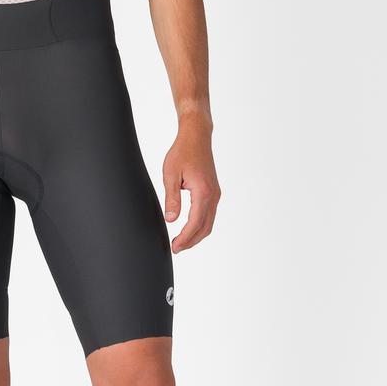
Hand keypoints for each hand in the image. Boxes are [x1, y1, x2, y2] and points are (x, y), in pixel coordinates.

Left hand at [162, 119, 220, 251]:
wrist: (197, 137)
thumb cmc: (183, 152)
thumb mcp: (170, 175)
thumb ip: (171, 198)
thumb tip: (171, 219)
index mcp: (203, 192)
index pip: (195, 223)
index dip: (185, 238)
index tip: (175, 247)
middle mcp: (213, 195)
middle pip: (205, 227)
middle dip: (191, 241)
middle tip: (176, 248)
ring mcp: (215, 194)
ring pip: (209, 222)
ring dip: (196, 235)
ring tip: (181, 242)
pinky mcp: (214, 192)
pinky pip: (209, 214)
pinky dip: (200, 225)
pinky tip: (189, 228)